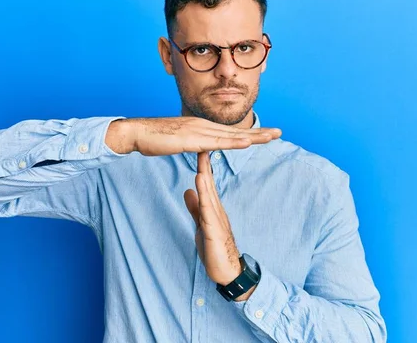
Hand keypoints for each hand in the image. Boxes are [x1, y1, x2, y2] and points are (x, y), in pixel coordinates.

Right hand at [105, 116, 280, 155]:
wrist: (136, 133)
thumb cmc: (154, 139)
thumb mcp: (179, 142)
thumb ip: (193, 144)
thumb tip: (203, 148)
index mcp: (201, 127)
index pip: (230, 132)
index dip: (249, 133)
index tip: (266, 135)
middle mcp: (203, 126)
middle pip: (236, 131)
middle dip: (259, 132)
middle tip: (279, 133)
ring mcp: (198, 131)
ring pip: (231, 135)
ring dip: (253, 136)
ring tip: (271, 137)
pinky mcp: (191, 139)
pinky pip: (216, 142)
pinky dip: (233, 142)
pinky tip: (247, 142)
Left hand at [183, 151, 243, 286]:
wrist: (227, 271)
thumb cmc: (215, 249)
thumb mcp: (200, 224)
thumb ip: (195, 208)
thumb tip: (188, 190)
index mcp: (213, 209)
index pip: (207, 184)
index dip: (202, 167)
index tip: (198, 149)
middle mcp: (217, 211)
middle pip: (210, 185)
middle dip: (205, 166)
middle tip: (202, 145)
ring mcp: (217, 221)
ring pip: (210, 196)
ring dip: (206, 179)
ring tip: (201, 162)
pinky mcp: (214, 232)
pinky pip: (208, 213)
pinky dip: (204, 199)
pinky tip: (200, 188)